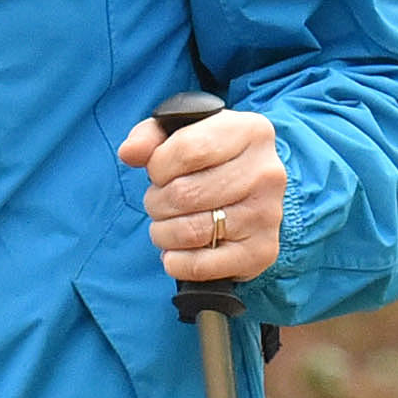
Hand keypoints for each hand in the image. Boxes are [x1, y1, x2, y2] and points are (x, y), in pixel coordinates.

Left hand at [117, 103, 282, 285]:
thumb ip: (150, 136)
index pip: (187, 151)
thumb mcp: (184, 134)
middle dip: (156, 202)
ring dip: (163, 233)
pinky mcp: (261, 252)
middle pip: (185, 194)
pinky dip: (177, 262)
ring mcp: (267, 215)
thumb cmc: (212, 161)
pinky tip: (176, 253)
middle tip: (159, 203)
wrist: (252, 194)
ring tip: (166, 226)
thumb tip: (130, 152)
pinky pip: (202, 266)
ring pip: (190, 231)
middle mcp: (266, 173)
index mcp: (251, 132)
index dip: (158, 167)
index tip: (159, 173)